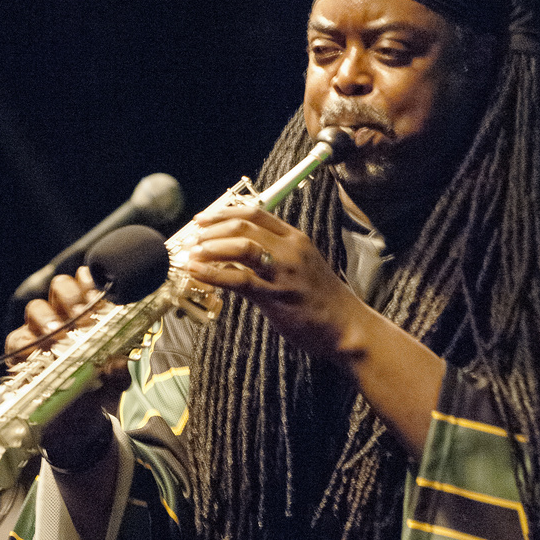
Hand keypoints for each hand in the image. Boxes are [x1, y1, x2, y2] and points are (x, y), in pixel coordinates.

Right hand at [4, 266, 130, 444]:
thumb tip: (117, 364)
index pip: (88, 284)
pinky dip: (26, 343)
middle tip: (81, 317)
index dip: (92, 284)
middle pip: (61, 287)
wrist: (75, 425)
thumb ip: (118, 373)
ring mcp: (40, 332)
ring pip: (36, 307)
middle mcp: (64, 317)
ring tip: (57, 335)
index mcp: (90, 315)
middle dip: (71, 297)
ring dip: (48, 318)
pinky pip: (17, 338)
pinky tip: (36, 353)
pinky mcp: (20, 352)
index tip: (99, 297)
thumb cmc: (96, 392)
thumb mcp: (113, 384)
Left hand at [185, 203, 363, 358]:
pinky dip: (213, 274)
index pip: (255, 213)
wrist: (347, 326)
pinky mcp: (276, 295)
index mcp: (296, 239)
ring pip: (240, 247)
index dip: (223, 213)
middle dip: (211, 230)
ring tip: (192, 255)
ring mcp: (283, 271)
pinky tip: (197, 274)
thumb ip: (276, 257)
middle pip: (243, 226)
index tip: (202, 219)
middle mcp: (289, 249)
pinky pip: (238, 279)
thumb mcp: (302, 268)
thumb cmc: (323, 301)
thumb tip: (238, 256)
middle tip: (192, 239)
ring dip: (210, 248)